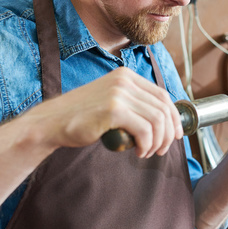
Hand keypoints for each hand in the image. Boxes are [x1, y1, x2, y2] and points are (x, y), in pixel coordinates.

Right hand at [22, 67, 182, 157]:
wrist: (52, 122)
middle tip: (162, 149)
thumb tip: (163, 119)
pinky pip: (145, 130)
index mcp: (126, 76)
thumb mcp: (111, 101)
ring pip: (157, 121)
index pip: (163, 96)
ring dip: (157, 142)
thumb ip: (133, 104)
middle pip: (163, 108)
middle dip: (168, 133)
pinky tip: (138, 151)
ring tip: (147, 152)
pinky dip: (146, 145)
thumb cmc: (82, 116)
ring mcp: (118, 94)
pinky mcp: (113, 110)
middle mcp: (124, 80)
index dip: (174, 118)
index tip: (175, 135)